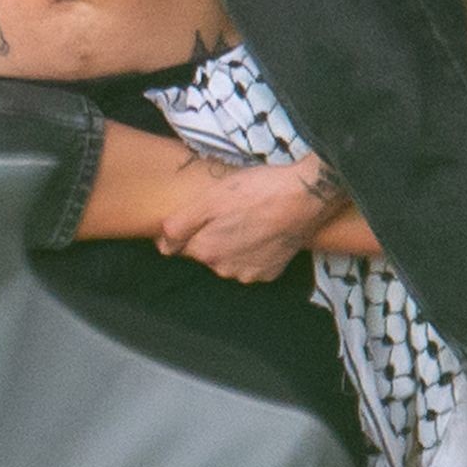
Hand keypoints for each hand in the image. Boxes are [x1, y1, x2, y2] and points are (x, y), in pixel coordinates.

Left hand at [156, 156, 334, 283]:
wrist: (303, 197)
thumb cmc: (253, 192)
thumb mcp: (208, 200)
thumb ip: (179, 225)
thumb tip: (162, 246)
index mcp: (206, 252)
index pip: (182, 246)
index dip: (190, 227)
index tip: (204, 211)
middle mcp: (225, 270)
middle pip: (208, 252)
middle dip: (213, 235)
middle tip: (228, 210)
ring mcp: (250, 273)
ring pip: (230, 258)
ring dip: (233, 243)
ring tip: (247, 217)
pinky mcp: (272, 271)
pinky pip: (253, 262)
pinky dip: (255, 249)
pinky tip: (263, 229)